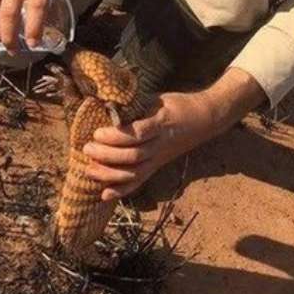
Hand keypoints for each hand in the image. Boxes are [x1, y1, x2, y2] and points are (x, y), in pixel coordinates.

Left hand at [82, 91, 215, 200]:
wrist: (206, 119)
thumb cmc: (180, 105)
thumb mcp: (160, 99)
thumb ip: (138, 105)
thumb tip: (109, 104)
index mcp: (161, 124)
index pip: (138, 134)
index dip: (116, 136)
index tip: (98, 132)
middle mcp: (161, 144)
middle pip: (133, 156)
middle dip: (107, 156)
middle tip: (87, 148)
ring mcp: (160, 158)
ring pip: (135, 172)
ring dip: (110, 174)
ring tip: (89, 169)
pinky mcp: (159, 166)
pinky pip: (140, 181)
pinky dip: (122, 190)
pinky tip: (105, 194)